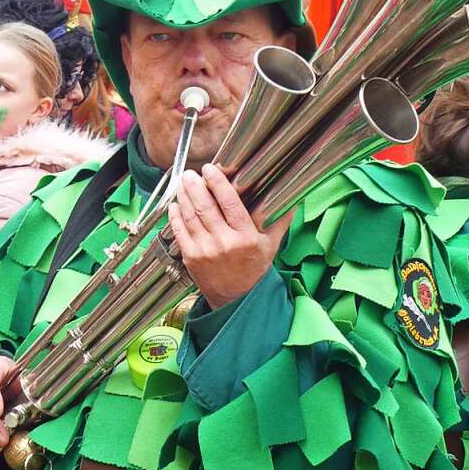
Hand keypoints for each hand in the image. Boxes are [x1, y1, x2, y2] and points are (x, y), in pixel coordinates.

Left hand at [168, 164, 291, 309]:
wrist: (235, 300)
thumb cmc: (253, 269)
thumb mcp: (271, 246)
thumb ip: (279, 221)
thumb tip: (293, 199)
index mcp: (246, 237)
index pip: (229, 202)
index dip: (217, 182)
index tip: (211, 169)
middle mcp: (224, 243)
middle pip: (205, 206)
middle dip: (195, 186)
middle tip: (192, 173)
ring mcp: (205, 251)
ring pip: (190, 216)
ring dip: (184, 196)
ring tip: (183, 183)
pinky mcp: (191, 258)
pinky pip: (180, 231)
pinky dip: (176, 215)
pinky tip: (175, 204)